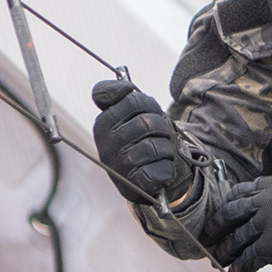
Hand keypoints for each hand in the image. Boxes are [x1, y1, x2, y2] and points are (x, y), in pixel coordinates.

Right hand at [92, 77, 186, 205]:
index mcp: (104, 122)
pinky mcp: (131, 185)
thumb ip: (125, 96)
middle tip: (158, 135)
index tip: (142, 105)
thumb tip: (124, 85)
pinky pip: (159, 170)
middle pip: (147, 120)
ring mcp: (117, 165)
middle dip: (162, 126)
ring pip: (156, 146)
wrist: (153, 178)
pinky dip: (167, 170)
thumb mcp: (135, 113)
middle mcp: (104, 143)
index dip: (139, 99)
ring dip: (167, 149)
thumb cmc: (146, 140)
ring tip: (159, 154)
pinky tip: (160, 171)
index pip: (122, 96)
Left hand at [200, 178, 271, 271]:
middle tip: (211, 236)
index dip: (225, 206)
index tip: (219, 216)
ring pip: (238, 237)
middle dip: (218, 227)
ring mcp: (269, 222)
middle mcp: (267, 200)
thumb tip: (251, 215)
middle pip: (232, 213)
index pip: (239, 193)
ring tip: (221, 258)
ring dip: (227, 250)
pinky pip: (250, 257)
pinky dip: (241, 266)